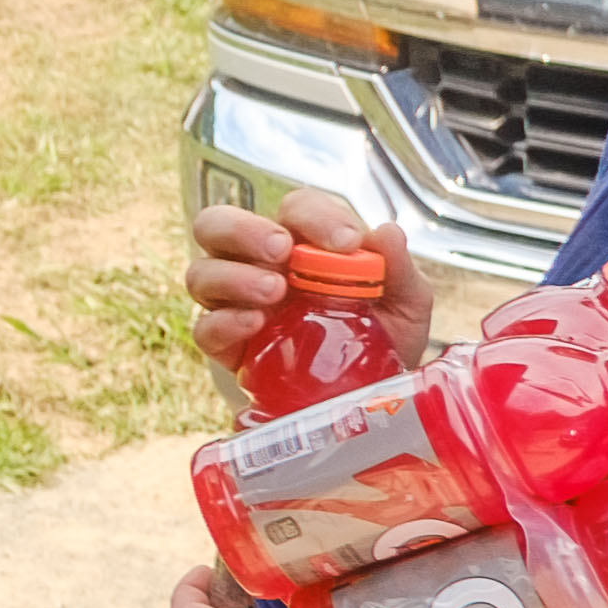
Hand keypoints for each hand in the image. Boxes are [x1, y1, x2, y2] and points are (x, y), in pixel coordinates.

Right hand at [184, 187, 417, 386]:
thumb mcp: (405, 305)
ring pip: (201, 272)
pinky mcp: (226, 347)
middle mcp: (257, 264)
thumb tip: (387, 232)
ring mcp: (235, 304)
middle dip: (245, 231)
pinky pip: (204, 328)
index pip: (295, 208)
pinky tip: (255, 325)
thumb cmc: (383, 339)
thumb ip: (398, 269)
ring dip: (234, 276)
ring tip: (274, 293)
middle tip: (281, 252)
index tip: (346, 243)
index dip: (315, 216)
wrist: (370, 399)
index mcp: (302, 242)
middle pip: (218, 224)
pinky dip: (225, 322)